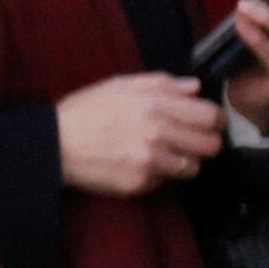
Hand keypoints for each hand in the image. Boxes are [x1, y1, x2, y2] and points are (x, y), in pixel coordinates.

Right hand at [52, 72, 222, 193]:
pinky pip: (166, 182)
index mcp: (155, 105)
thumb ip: (163, 84)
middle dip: (204, 143)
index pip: (210, 116)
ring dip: (183, 161)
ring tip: (163, 153)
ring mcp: (150, 161)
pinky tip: (139, 164)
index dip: (213, 120)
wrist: (54, 143)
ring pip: (194, 167)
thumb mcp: (121, 86)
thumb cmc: (87, 111)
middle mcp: (157, 133)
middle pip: (211, 146)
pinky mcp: (141, 183)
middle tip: (190, 141)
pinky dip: (158, 175)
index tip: (206, 123)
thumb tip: (196, 87)